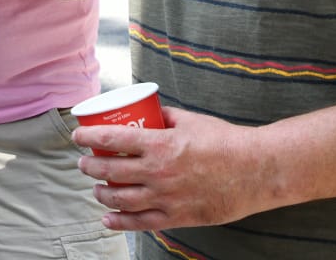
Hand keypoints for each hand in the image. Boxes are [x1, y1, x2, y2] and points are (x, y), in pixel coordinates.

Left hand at [74, 106, 278, 231]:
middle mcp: (159, 173)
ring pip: (121, 199)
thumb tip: (146, 111)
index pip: (112, 140)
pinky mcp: (178, 217)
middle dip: (89, 167)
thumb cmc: (225, 141)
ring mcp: (167, 198)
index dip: (88, 138)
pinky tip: (108, 218)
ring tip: (95, 188)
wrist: (257, 171)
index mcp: (160, 145)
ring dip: (101, 193)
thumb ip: (165, 116)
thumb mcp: (191, 120)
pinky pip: (141, 223)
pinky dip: (120, 222)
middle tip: (83, 163)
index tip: (77, 137)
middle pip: (110, 171)